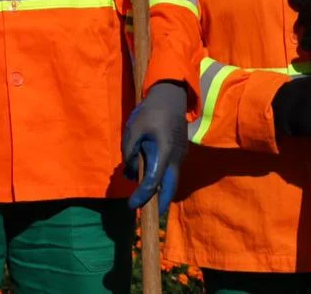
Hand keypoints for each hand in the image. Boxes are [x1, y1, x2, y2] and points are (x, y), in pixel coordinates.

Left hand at [121, 82, 187, 215]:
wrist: (171, 96)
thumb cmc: (150, 111)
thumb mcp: (133, 129)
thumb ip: (129, 152)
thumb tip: (129, 173)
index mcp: (164, 153)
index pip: (153, 183)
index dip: (141, 197)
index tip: (131, 206)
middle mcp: (176, 158)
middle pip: (170, 189)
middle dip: (159, 204)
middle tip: (147, 214)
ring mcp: (181, 156)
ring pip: (172, 181)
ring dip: (161, 190)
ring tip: (145, 195)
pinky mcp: (181, 152)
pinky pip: (173, 171)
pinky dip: (163, 179)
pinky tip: (151, 177)